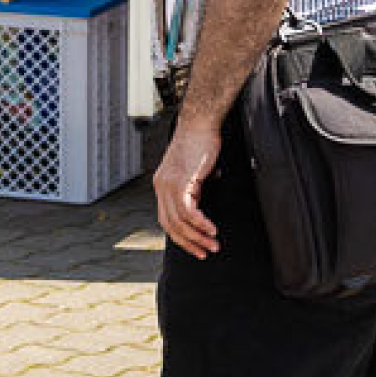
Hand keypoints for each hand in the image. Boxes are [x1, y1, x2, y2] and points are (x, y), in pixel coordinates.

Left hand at [154, 110, 223, 258]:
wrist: (200, 123)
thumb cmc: (200, 143)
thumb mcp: (193, 172)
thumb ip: (192, 190)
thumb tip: (200, 208)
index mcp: (162, 186)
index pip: (166, 220)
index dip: (181, 237)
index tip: (196, 247)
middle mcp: (161, 187)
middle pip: (170, 226)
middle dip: (189, 243)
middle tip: (205, 253)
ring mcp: (169, 184)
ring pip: (180, 221)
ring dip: (198, 237)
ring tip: (213, 245)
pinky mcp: (180, 181)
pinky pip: (188, 211)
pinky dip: (200, 223)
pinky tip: (212, 230)